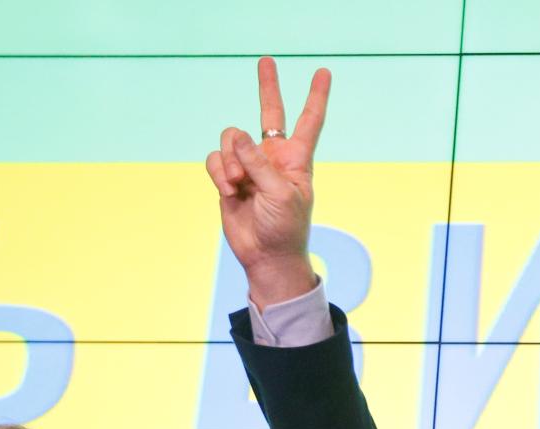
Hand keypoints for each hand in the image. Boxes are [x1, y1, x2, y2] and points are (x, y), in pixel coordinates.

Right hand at [205, 56, 330, 307]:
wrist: (266, 255)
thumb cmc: (284, 227)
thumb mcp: (280, 194)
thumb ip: (258, 163)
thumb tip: (236, 134)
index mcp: (296, 159)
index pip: (309, 120)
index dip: (316, 96)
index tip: (323, 72)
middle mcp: (273, 156)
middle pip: (269, 113)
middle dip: (267, 87)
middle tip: (266, 60)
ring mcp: (249, 165)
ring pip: (231, 139)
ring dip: (231, 161)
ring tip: (239, 184)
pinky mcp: (227, 177)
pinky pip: (215, 159)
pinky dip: (219, 173)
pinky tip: (229, 190)